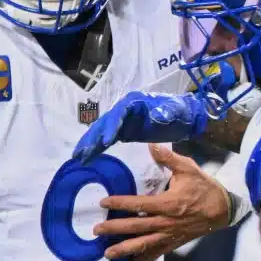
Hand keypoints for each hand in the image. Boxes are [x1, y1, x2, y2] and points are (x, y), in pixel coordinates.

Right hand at [72, 90, 210, 162]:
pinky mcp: (122, 132)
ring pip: (101, 132)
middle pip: (105, 123)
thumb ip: (167, 112)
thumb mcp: (175, 110)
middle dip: (93, 137)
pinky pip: (106, 140)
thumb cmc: (179, 111)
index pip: (119, 113)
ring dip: (90, 144)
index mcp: (135, 103)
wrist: (182, 116)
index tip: (107, 141)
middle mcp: (124, 110)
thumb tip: (157, 116)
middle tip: (83, 152)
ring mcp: (122, 121)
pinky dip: (96, 148)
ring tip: (78, 158)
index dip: (112, 126)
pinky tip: (87, 158)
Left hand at [93, 145, 235, 260]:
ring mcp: (168, 236)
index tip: (104, 202)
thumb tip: (151, 145)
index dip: (120, 203)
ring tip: (106, 254)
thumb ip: (168, 158)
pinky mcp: (171, 244)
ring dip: (124, 250)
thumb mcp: (189, 168)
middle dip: (115, 229)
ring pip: (143, 245)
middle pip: (136, 227)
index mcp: (168, 204)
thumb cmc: (204, 188)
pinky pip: (153, 256)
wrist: (222, 210)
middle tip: (97, 230)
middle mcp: (166, 223)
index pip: (139, 204)